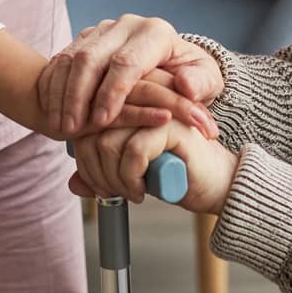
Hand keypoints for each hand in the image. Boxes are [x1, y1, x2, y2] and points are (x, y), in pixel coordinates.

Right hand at [39, 15, 224, 138]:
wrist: (173, 65)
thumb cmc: (190, 78)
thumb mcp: (207, 81)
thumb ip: (202, 84)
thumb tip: (186, 87)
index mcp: (155, 33)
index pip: (126, 62)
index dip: (112, 92)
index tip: (102, 121)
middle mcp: (125, 25)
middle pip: (92, 58)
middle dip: (80, 95)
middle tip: (73, 128)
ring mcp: (102, 30)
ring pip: (73, 59)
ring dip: (63, 95)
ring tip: (61, 126)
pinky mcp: (85, 39)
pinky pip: (61, 61)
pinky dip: (54, 88)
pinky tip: (53, 113)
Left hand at [69, 118, 236, 214]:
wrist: (217, 185)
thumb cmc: (175, 174)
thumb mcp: (131, 173)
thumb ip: (103, 172)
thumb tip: (74, 184)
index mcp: (127, 102)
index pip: (85, 125)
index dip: (84, 160)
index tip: (99, 185)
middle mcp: (139, 99)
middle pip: (90, 133)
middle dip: (95, 172)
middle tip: (111, 193)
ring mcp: (156, 108)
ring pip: (107, 142)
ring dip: (112, 179)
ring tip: (129, 192)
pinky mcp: (172, 125)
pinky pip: (133, 152)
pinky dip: (130, 178)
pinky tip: (142, 190)